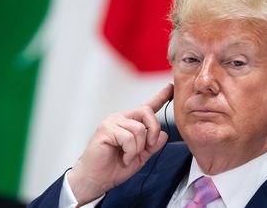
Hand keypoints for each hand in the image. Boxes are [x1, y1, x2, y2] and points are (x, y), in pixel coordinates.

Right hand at [67, 84, 173, 204]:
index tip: (170, 87)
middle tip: (149, 145)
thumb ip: (152, 146)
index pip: (147, 107)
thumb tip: (164, 134)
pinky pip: (129, 137)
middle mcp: (121, 118)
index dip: (160, 96)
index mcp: (130, 123)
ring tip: (128, 156)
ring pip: (139, 129)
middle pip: (146, 112)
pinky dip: (130, 151)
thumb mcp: (140, 157)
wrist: (96, 180)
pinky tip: (123, 157)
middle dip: (153, 130)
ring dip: (138, 148)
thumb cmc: (114, 168)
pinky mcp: (106, 129)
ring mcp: (112, 122)